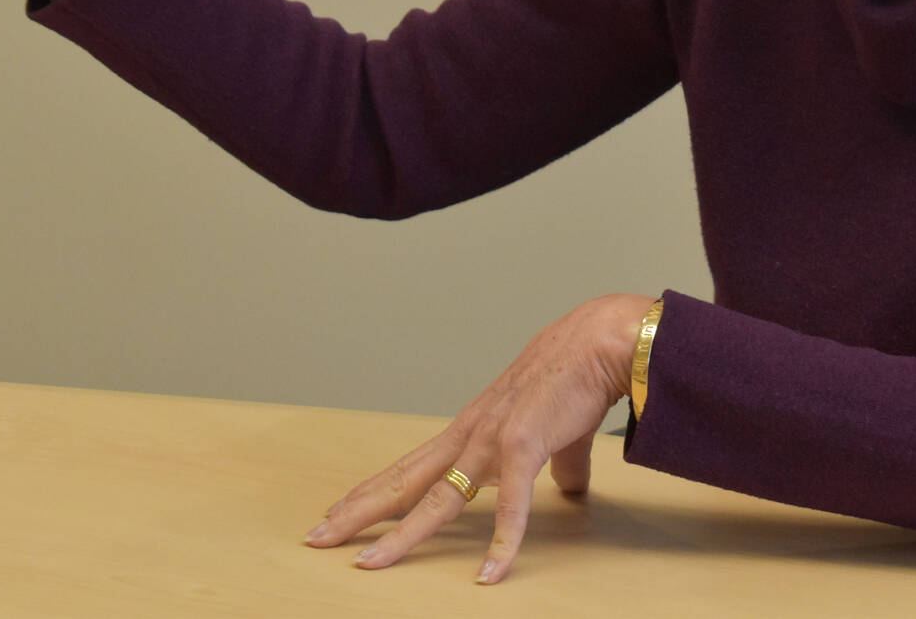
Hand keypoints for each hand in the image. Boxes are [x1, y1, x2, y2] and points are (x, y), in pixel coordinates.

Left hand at [307, 292, 655, 584]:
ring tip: (368, 563)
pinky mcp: (524, 447)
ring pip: (436, 499)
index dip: (373, 492)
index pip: (408, 468)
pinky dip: (501, 543)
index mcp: (470, 431)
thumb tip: (568, 488)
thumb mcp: (554, 431)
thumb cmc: (574, 378)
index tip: (340, 512)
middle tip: (316, 537)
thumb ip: (556, 463)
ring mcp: (491, 442)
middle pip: (402, 482)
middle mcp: (469, 436)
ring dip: (400, 535)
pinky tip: (488, 575)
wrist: (599, 342)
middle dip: (357, 513)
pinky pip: (510, 506)